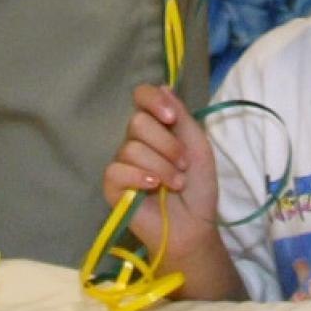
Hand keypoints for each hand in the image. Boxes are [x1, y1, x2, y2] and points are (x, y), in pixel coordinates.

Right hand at [104, 84, 220, 250]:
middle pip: (137, 122)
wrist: (194, 225)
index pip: (141, 97)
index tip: (171, 118)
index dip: (153, 101)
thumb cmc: (198, 186)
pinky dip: (139, 177)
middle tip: (183, 164)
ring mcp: (122, 163)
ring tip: (176, 184)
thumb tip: (163, 85)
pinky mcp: (112, 186)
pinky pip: (117, 170)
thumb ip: (181, 116)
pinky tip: (153, 187)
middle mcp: (136, 140)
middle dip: (166, 144)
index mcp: (156, 127)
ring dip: (161, 166)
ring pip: (131, 148)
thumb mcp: (198, 146)